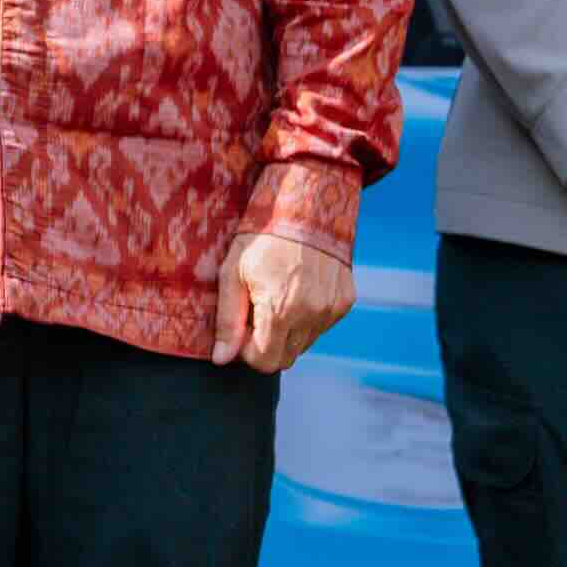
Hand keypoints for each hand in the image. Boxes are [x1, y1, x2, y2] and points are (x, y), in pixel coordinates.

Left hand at [214, 225, 354, 374]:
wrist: (306, 204)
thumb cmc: (262, 236)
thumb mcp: (233, 273)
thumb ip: (228, 321)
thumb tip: (221, 359)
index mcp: (281, 310)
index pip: (265, 362)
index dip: (248, 351)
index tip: (242, 326)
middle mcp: (312, 314)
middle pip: (285, 358)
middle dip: (267, 344)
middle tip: (257, 311)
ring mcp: (332, 308)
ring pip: (304, 344)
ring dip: (287, 331)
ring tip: (277, 295)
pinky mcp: (345, 301)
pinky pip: (321, 326)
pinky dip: (307, 318)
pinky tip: (298, 289)